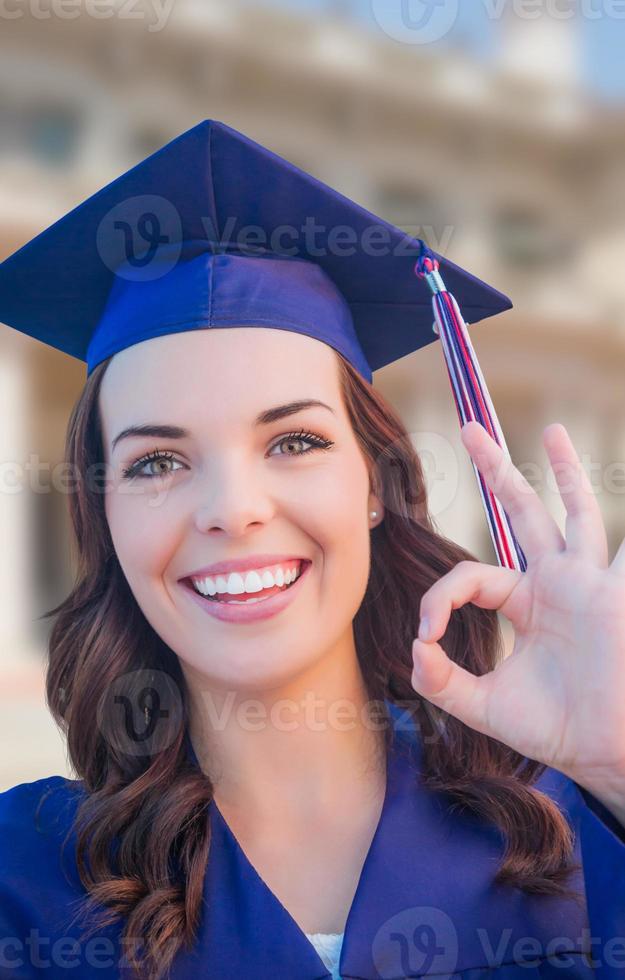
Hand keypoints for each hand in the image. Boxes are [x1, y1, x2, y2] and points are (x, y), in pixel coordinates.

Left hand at [410, 420, 624, 793]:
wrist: (602, 752)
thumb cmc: (554, 729)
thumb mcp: (483, 705)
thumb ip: (442, 681)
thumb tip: (414, 650)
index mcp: (525, 604)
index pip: (471, 576)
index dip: (439, 598)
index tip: (427, 635)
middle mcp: (554, 584)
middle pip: (520, 513)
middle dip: (496, 472)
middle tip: (469, 430)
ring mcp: (583, 582)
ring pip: (569, 514)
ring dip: (559, 472)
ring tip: (552, 430)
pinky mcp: (605, 591)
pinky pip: (604, 540)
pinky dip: (595, 501)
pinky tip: (583, 462)